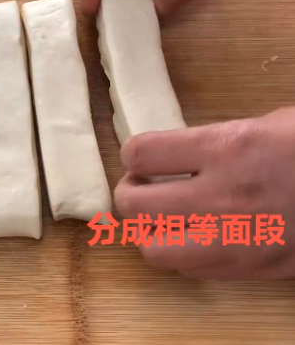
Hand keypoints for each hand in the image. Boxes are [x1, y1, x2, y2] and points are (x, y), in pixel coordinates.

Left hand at [115, 107, 294, 279]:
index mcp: (228, 148)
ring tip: (162, 218)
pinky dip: (181, 255)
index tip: (142, 156)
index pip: (141, 153)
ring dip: (149, 232)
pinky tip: (194, 238)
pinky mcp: (249, 270)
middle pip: (134, 206)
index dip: (133, 152)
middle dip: (128, 195)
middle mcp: (222, 197)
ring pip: (153, 250)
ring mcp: (234, 240)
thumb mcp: (268, 125)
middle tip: (141, 187)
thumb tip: (174, 154)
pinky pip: (189, 271)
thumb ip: (215, 140)